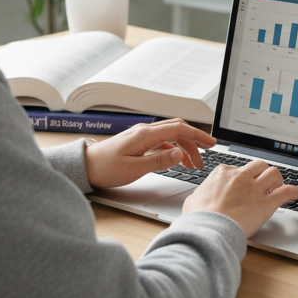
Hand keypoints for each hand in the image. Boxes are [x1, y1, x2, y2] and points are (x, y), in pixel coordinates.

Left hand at [83, 118, 216, 188]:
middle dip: (194, 141)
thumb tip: (180, 153)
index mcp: (145, 135)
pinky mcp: (138, 142)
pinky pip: (162, 141)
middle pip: (177, 130)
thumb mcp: (135, 168)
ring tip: (193, 163)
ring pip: (170, 136)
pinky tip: (176, 159)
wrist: (85, 166)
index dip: (198, 135)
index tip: (211, 143)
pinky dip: (173, 149)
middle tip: (206, 155)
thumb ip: (160, 160)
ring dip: (184, 147)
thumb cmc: (105, 168)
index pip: (179, 129)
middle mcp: (144, 131)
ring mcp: (141, 136)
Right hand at [183, 159, 297, 237]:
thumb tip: (199, 197)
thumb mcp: (192, 201)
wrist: (208, 230)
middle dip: (263, 173)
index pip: (238, 168)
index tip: (245, 186)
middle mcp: (241, 177)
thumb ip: (200, 195)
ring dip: (277, 180)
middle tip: (263, 184)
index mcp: (223, 173)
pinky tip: (297, 194)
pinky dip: (294, 191)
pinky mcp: (266, 203)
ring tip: (277, 188)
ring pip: (274, 173)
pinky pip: (286, 191)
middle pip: (259, 165)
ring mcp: (254, 188)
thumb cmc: (199, 218)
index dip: (244, 178)